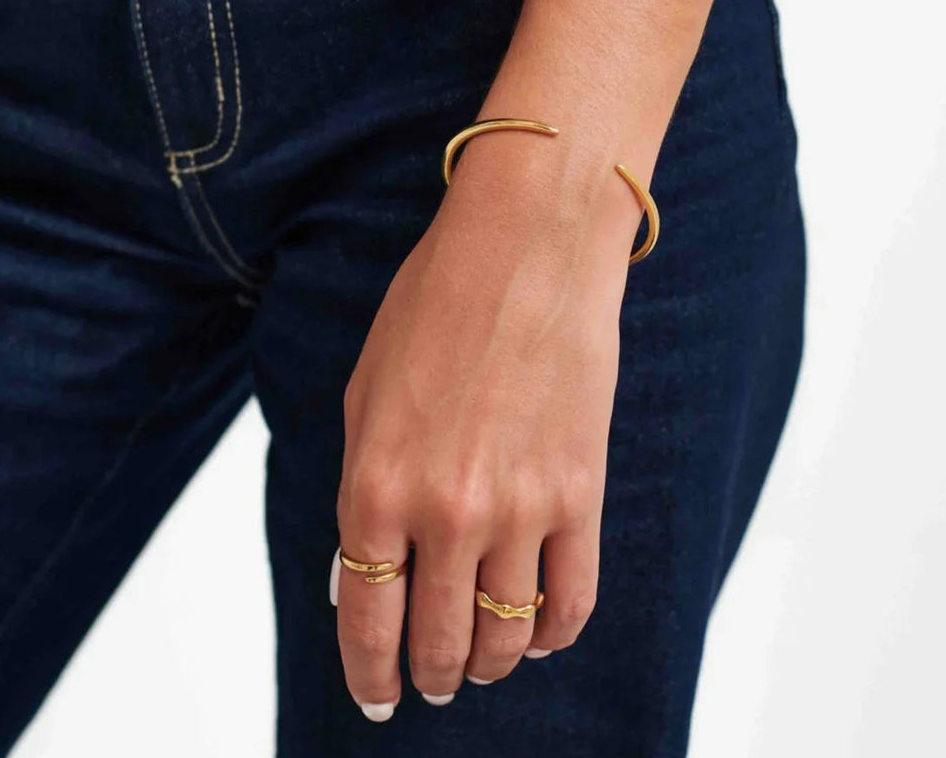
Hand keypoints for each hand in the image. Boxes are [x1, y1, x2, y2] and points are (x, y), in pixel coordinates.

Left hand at [330, 127, 642, 719]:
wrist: (525, 247)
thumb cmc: (434, 306)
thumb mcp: (366, 393)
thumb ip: (364, 488)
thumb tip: (366, 566)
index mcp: (375, 485)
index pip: (366, 619)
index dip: (368, 673)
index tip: (375, 698)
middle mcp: (445, 512)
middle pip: (437, 641)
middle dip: (429, 678)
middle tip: (431, 686)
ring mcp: (520, 508)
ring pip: (505, 638)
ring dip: (487, 663)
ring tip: (481, 662)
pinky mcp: (581, 492)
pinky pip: (573, 602)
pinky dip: (553, 635)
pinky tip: (539, 634)